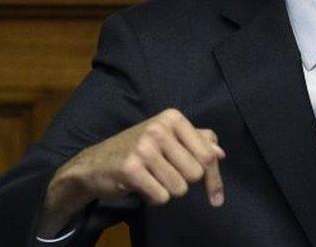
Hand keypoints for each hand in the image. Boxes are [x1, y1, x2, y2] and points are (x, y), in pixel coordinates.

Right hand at [38, 109, 225, 235]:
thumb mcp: (167, 137)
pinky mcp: (131, 168)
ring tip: (152, 178)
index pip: (207, 154)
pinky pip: (162, 196)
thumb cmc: (138, 149)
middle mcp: (159, 128)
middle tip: (165, 174)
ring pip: (180, 188)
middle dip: (184, 182)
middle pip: (195, 173)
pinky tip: (142, 186)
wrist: (95, 163)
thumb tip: (220, 153)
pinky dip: (154, 198)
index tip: (217, 197)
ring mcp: (144, 147)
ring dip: (168, 190)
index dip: (215, 179)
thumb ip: (196, 141)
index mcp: (173, 118)